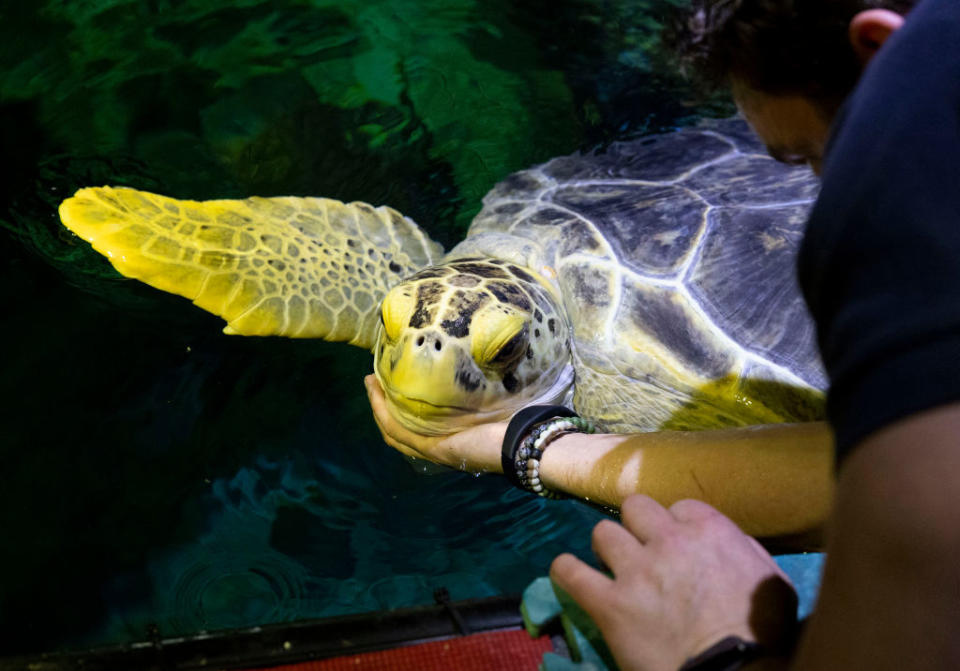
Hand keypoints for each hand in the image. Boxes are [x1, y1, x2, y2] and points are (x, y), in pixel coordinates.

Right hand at [363, 374, 505, 472]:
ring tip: (370, 383)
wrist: (526, 441)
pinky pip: (400, 432)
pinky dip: (385, 413)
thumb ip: (476, 390)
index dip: (396, 408)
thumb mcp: (490, 401)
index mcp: (451, 438)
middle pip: (397, 430)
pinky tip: (378, 394)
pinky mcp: (435, 448)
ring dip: (378, 406)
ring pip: (393, 430)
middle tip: (372, 381)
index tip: (388, 383)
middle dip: (381, 405)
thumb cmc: (517, 418)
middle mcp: (439, 447)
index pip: (414, 427)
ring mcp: (434, 449)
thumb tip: (473, 360)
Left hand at [550, 494, 797, 670]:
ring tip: (612, 568)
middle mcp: (668, 540)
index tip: (678, 547)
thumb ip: (743, 551)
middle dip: (637, 528)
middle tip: (642, 553)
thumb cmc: (763, 635)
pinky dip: (567, 571)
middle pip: (635, 507)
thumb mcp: (772, 582)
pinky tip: (569, 573)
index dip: (676, 527)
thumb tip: (726, 542)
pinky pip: (570, 571)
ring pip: (602, 532)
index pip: (679, 506)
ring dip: (607, 549)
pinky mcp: (610, 603)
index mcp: (709, 530)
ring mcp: (636, 570)